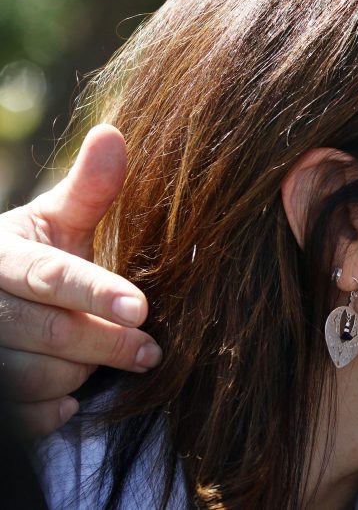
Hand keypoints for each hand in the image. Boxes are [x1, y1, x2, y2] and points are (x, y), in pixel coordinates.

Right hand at [0, 124, 160, 437]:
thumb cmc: (40, 256)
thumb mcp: (61, 222)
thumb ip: (90, 190)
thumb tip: (114, 133)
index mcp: (1, 256)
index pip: (51, 277)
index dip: (97, 292)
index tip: (142, 308)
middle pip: (50, 332)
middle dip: (108, 343)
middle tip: (152, 348)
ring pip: (36, 376)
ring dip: (82, 373)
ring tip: (109, 356)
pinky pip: (23, 416)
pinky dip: (53, 410)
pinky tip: (72, 396)